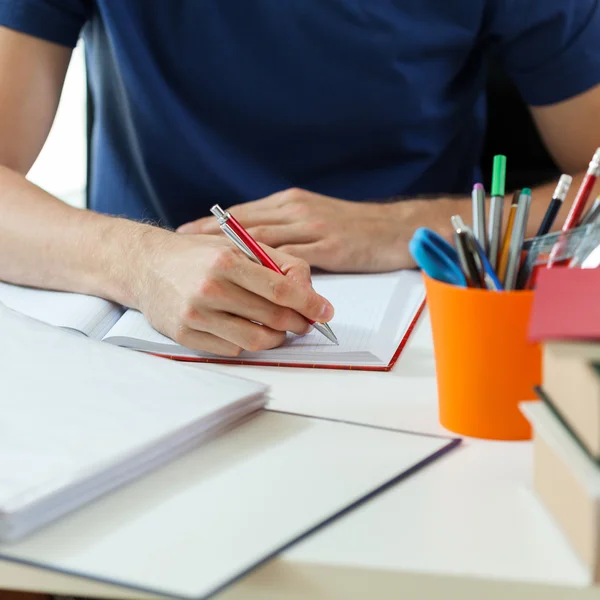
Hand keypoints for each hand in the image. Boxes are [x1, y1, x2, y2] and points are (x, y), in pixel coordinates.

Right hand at [132, 230, 333, 356]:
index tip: (326, 312)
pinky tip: (247, 328)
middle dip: (298, 322)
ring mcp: (196, 315)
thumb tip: (310, 290)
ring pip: (256, 341)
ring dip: (276, 338)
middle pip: (273, 318)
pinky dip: (247, 342)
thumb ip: (277, 262)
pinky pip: (232, 349)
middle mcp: (210, 289)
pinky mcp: (186, 335)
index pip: (281, 290)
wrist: (147, 266)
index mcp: (226, 261)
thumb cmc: (199, 255)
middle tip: (305, 321)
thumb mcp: (237, 245)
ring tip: (279, 328)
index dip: (310, 304)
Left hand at [177, 188, 419, 271]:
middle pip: (245, 224)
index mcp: (291, 203)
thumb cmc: (356, 228)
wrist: (396, 228)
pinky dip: (268, 273)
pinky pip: (292, 261)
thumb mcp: (317, 218)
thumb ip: (290, 228)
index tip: (187, 232)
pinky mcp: (329, 247)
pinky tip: (250, 283)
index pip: (244, 213)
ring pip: (264, 242)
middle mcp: (296, 211)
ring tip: (206, 266)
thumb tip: (261, 247)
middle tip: (183, 247)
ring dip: (233, 254)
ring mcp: (312, 227)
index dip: (213, 223)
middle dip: (210, 236)